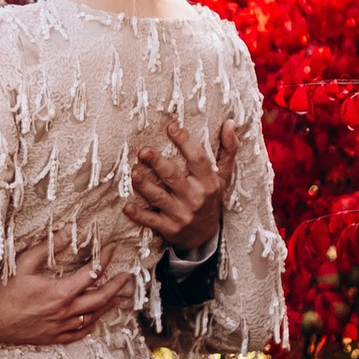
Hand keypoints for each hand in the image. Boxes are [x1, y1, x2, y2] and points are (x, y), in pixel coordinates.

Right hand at [0, 244, 133, 348]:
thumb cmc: (0, 291)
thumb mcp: (23, 262)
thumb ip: (49, 246)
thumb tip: (68, 230)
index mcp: (59, 292)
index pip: (92, 273)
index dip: (105, 258)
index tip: (112, 248)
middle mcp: (64, 312)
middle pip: (100, 298)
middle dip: (117, 285)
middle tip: (126, 275)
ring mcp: (59, 328)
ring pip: (93, 317)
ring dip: (108, 305)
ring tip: (118, 295)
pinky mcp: (52, 338)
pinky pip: (79, 334)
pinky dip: (91, 325)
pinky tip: (95, 319)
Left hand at [128, 115, 235, 259]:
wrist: (206, 236)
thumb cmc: (211, 198)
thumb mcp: (223, 176)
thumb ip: (228, 150)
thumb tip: (230, 123)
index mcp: (208, 182)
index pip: (198, 159)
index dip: (185, 142)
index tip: (172, 127)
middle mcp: (195, 197)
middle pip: (174, 177)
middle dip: (158, 163)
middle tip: (144, 151)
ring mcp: (181, 214)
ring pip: (160, 197)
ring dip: (145, 185)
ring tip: (134, 172)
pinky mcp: (169, 228)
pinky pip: (151, 221)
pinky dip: (139, 215)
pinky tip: (128, 207)